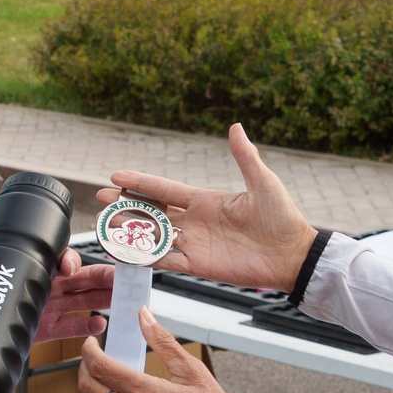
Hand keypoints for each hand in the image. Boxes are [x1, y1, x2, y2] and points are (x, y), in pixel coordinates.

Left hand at [0, 209, 115, 342]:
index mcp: (31, 261)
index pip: (59, 257)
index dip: (69, 260)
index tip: (67, 267)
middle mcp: (43, 282)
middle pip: (80, 278)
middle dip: (102, 277)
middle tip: (121, 278)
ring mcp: (45, 306)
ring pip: (81, 300)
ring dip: (102, 299)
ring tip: (120, 300)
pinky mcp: (41, 329)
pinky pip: (68, 327)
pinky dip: (85, 326)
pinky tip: (99, 324)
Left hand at [78, 308, 259, 392]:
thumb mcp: (191, 370)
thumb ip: (163, 341)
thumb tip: (144, 315)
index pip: (99, 367)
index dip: (89, 350)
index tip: (91, 342)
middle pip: (87, 387)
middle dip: (85, 367)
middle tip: (94, 356)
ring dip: (92, 388)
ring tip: (105, 376)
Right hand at [104, 123, 318, 292]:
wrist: (292, 255)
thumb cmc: (282, 218)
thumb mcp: (263, 183)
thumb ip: (245, 157)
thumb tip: (236, 127)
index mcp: (205, 200)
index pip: (164, 188)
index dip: (140, 182)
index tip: (115, 175)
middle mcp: (195, 221)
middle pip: (152, 211)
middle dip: (125, 204)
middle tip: (99, 198)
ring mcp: (195, 244)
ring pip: (153, 235)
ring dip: (129, 229)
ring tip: (103, 224)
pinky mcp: (199, 266)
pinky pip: (166, 261)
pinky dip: (144, 257)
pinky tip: (124, 253)